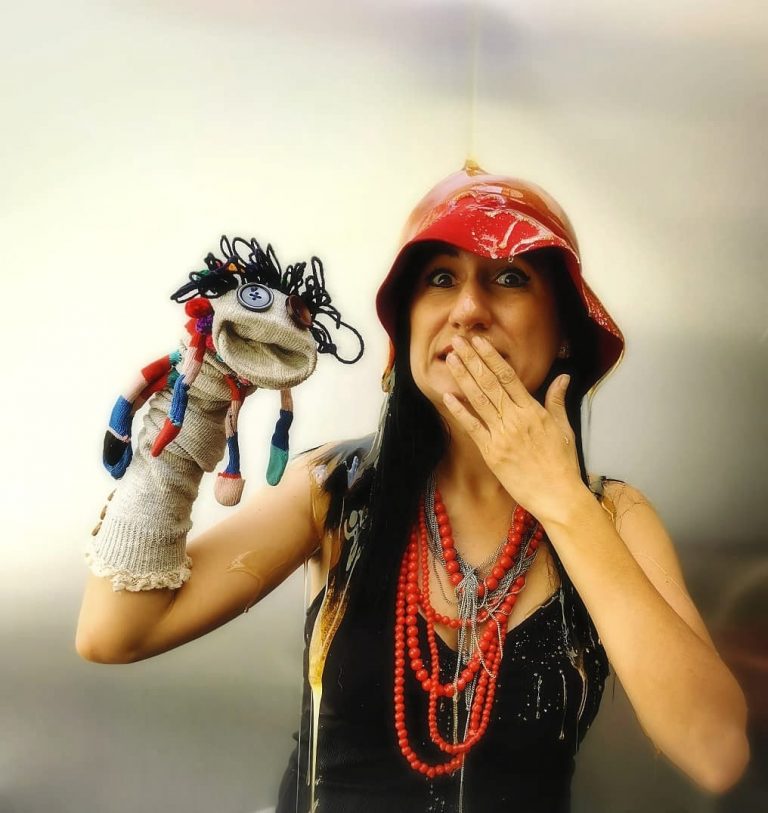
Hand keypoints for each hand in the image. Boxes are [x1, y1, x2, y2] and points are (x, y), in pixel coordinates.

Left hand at [442, 334, 584, 523]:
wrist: (558, 495)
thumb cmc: (563, 464)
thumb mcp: (564, 428)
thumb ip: (557, 400)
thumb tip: (562, 377)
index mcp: (533, 410)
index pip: (508, 376)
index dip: (491, 356)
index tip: (479, 341)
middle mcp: (515, 419)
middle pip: (489, 382)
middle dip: (472, 359)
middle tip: (457, 341)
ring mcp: (502, 435)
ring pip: (478, 400)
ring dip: (463, 377)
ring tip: (450, 358)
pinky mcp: (491, 453)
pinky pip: (472, 427)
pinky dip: (459, 411)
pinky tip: (447, 395)